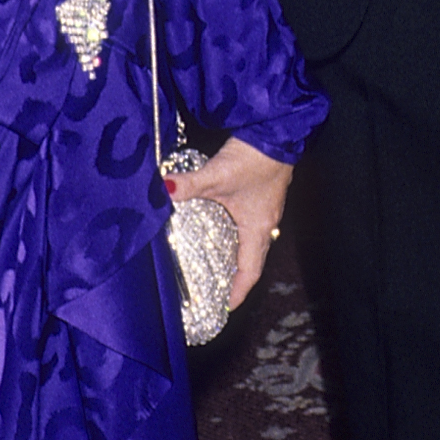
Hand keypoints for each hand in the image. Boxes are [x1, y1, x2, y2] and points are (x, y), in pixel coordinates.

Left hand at [168, 133, 293, 311]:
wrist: (276, 131)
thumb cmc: (255, 158)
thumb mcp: (218, 175)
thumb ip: (189, 185)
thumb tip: (162, 191)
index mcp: (258, 228)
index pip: (250, 272)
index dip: (238, 292)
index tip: (226, 308)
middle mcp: (265, 223)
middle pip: (251, 259)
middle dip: (235, 277)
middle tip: (215, 290)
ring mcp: (265, 208)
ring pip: (250, 241)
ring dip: (235, 254)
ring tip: (213, 263)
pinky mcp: (261, 193)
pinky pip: (249, 224)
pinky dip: (235, 233)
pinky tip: (218, 225)